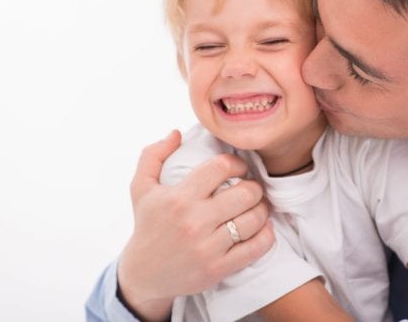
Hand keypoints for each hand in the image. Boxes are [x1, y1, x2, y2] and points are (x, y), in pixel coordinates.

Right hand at [118, 130, 273, 320]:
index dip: (236, 163)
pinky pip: (256, 247)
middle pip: (245, 193)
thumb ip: (153, 155)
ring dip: (262, 209)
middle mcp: (194, 221)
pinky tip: (261, 228)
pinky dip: (266, 235)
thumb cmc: (147, 225)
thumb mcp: (141, 188)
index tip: (237, 169)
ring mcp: (208, 247)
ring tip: (256, 207)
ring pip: (254, 219)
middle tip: (249, 189)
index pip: (222, 167)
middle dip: (253, 187)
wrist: (143, 274)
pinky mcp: (218, 268)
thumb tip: (176, 133)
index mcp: (179, 197)